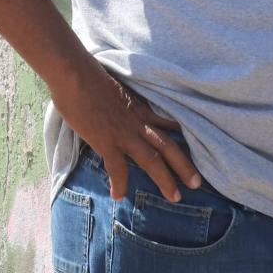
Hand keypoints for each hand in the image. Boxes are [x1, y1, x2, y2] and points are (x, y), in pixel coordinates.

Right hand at [51, 62, 200, 202]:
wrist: (75, 75)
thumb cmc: (89, 75)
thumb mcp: (115, 88)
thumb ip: (121, 101)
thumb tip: (117, 107)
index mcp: (140, 108)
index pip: (168, 123)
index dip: (183, 136)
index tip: (196, 147)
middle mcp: (137, 122)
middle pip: (168, 146)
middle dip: (184, 165)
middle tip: (197, 183)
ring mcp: (124, 133)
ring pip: (152, 159)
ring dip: (165, 179)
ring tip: (175, 198)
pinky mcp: (106, 141)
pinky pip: (117, 168)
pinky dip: (119, 183)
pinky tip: (118, 196)